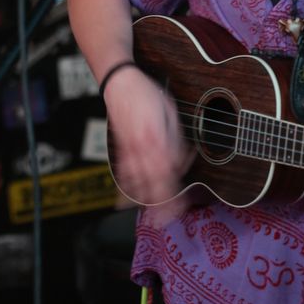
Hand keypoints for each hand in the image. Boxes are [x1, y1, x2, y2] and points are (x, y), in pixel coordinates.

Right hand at [104, 66, 194, 223]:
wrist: (121, 83)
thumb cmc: (149, 94)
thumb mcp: (171, 112)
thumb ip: (176, 140)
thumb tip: (182, 161)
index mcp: (157, 138)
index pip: (168, 173)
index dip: (174, 192)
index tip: (182, 205)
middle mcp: (142, 148)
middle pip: (152, 182)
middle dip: (161, 204)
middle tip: (168, 220)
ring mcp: (129, 149)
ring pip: (137, 181)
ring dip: (145, 201)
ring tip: (153, 218)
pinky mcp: (120, 148)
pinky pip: (123, 172)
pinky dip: (127, 188)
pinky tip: (128, 202)